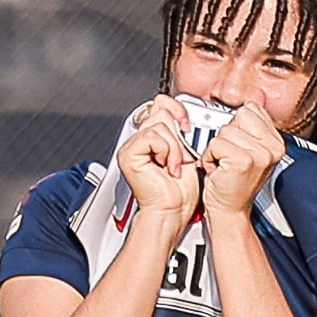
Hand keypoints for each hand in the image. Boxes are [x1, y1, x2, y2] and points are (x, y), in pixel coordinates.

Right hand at [118, 95, 201, 220]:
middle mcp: (139, 140)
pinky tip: (165, 167)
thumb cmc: (180, 192)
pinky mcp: (129, 153)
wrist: (172, 211)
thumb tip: (182, 116)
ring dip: (174, 148)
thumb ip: (179, 132)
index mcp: (151, 138)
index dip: (177, 110)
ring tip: (173, 166)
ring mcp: (132, 146)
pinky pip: (152, 136)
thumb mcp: (186, 152)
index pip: (160, 104)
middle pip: (161, 112)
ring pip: (159, 125)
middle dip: (178, 137)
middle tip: (181, 158)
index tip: (187, 125)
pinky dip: (165, 151)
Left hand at [199, 101, 285, 215]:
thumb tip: (257, 95)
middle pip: (237, 117)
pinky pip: (216, 144)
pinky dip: (210, 157)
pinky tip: (219, 170)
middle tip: (230, 159)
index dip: (237, 127)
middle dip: (226, 137)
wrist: (228, 211)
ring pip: (225, 131)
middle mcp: (272, 148)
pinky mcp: (243, 161)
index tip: (239, 147)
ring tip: (224, 165)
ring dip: (217, 149)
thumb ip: (254, 118)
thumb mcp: (247, 146)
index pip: (250, 110)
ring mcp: (260, 154)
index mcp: (276, 141)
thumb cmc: (233, 183)